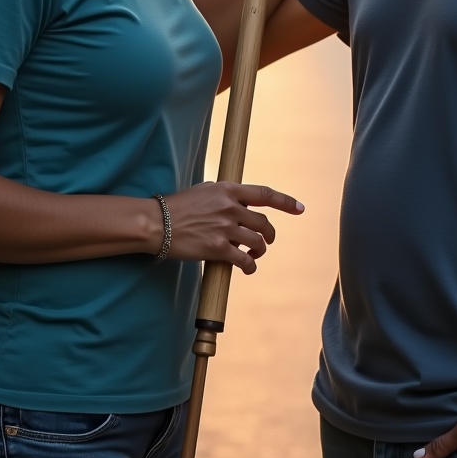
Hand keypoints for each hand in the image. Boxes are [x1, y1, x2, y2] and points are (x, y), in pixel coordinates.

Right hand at [162, 182, 303, 273]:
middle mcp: (230, 207)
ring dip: (260, 250)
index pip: (265, 194)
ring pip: (258, 242)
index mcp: (228, 190)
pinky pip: (245, 261)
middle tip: (266, 241)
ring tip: (254, 254)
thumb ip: (225, 195)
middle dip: (270, 235)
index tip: (300, 208)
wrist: (156, 223)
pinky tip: (247, 267)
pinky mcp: (217, 249)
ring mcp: (225, 228)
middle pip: (264, 223)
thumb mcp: (204, 190)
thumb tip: (241, 203)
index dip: (286, 202)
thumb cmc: (177, 206)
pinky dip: (250, 266)